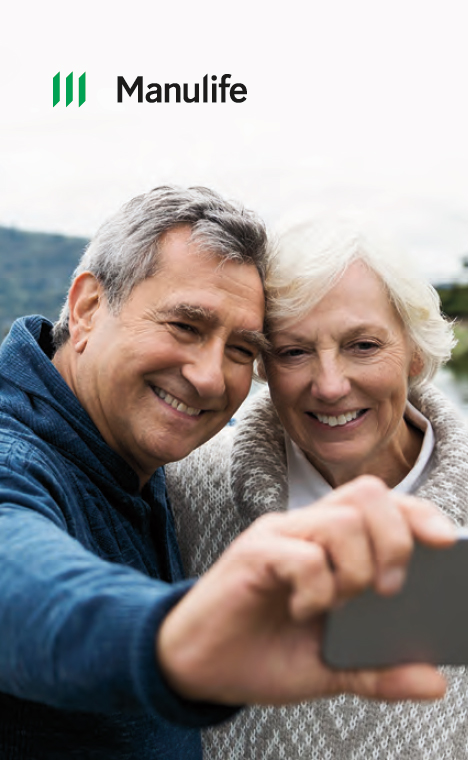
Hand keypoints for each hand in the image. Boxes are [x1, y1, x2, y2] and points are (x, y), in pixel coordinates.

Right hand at [157, 475, 454, 704]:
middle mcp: (305, 528)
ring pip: (340, 520)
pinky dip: (316, 590)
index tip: (448, 542)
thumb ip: (379, 670)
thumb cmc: (262, 653)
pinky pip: (303, 555)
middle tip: (387, 589)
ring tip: (337, 604)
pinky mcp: (252, 554)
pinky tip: (302, 612)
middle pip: (368, 494)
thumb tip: (435, 681)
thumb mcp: (331, 669)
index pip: (383, 504)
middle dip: (395, 539)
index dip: (419, 514)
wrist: (199, 667)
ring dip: (355, 570)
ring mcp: (278, 536)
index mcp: (329, 543)